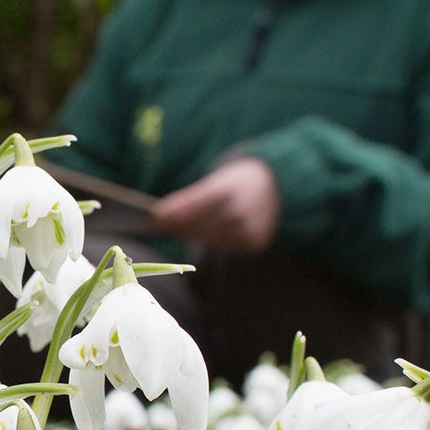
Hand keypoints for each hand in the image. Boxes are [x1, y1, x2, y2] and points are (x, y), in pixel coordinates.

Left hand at [151, 157, 280, 252]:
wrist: (275, 187)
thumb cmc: (236, 184)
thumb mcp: (215, 183)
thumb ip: (187, 200)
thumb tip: (157, 216)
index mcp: (233, 188)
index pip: (201, 201)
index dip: (178, 210)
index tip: (154, 216)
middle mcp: (244, 209)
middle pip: (203, 224)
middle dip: (180, 225)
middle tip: (158, 224)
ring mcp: (252, 229)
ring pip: (212, 238)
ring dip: (193, 234)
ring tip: (177, 228)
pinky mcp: (255, 243)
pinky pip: (225, 246)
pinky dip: (212, 241)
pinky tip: (204, 234)